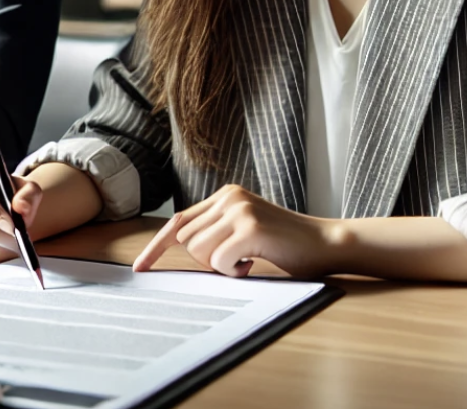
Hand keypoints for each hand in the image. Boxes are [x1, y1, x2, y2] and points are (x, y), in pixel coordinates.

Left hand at [133, 185, 337, 277]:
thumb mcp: (245, 231)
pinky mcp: (250, 227)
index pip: (179, 220)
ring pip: (199, 251)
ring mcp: (239, 210)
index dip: (157, 246)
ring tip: (247, 260)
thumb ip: (217, 233)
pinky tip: (254, 263)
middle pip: (186, 239)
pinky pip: (220, 261)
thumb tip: (183, 252)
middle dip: (204, 261)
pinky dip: (234, 271)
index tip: (141, 268)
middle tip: (235, 262)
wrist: (326, 243)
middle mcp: (229, 197)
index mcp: (225, 195)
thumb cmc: (286, 244)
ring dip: (220, 267)